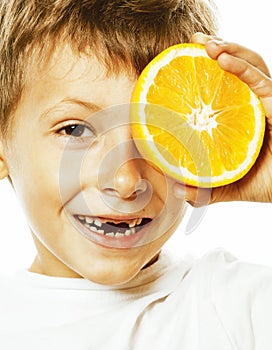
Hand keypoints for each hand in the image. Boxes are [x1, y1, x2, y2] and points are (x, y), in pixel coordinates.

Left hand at [174, 33, 271, 205]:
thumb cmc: (261, 185)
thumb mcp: (225, 185)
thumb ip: (203, 189)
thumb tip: (176, 190)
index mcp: (241, 117)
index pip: (225, 85)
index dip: (207, 68)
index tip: (183, 57)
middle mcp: (255, 106)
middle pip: (238, 68)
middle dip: (218, 48)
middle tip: (194, 40)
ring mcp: (268, 105)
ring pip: (251, 67)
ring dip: (229, 49)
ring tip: (206, 43)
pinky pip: (261, 83)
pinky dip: (243, 69)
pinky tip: (223, 60)